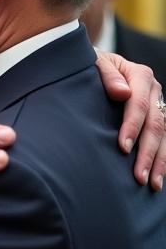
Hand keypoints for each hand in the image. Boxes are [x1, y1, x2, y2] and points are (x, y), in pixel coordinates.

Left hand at [96, 52, 165, 188]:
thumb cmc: (90, 67)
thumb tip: (121, 93)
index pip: (140, 104)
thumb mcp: (94, 64)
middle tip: (139, 176)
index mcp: (140, 75)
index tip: (123, 147)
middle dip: (148, 153)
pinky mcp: (157, 118)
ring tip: (152, 184)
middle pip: (156, 125)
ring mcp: (158, 105)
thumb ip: (107, 75)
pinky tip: (159, 179)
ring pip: (164, 136)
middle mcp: (154, 90)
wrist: (94, 66)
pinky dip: (162, 159)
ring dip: (159, 162)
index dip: (132, 126)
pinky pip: (165, 140)